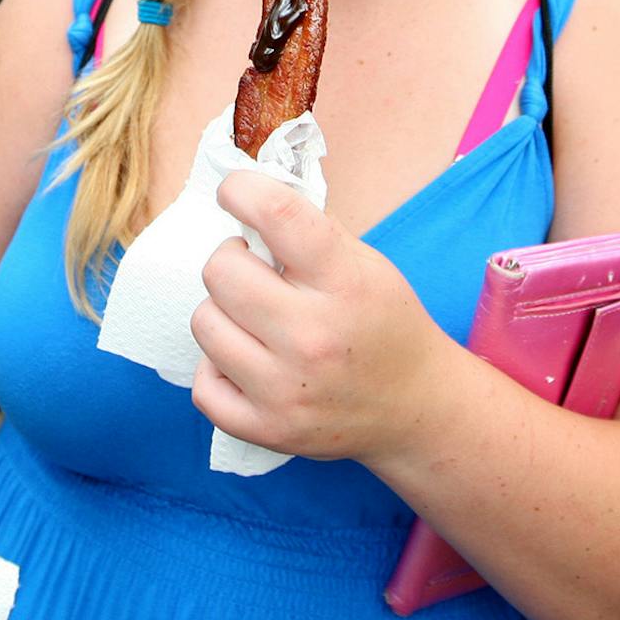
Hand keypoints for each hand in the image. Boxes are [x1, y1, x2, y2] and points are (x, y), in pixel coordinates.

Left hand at [189, 171, 450, 467]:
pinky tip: (248, 362)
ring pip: (204, 322)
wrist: (416, 408)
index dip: (241, 191)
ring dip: (223, 314)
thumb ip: (307, 231)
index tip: (233, 192)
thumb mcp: (367, 263)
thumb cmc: (384, 324)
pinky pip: (203, 385)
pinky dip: (218, 370)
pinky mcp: (268, 429)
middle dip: (232, 263)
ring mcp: (287, 389)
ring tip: (255, 320)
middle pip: (220, 271)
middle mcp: (314, 337)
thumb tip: (243, 199)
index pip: (277, 214)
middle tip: (257, 274)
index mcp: (345, 283)